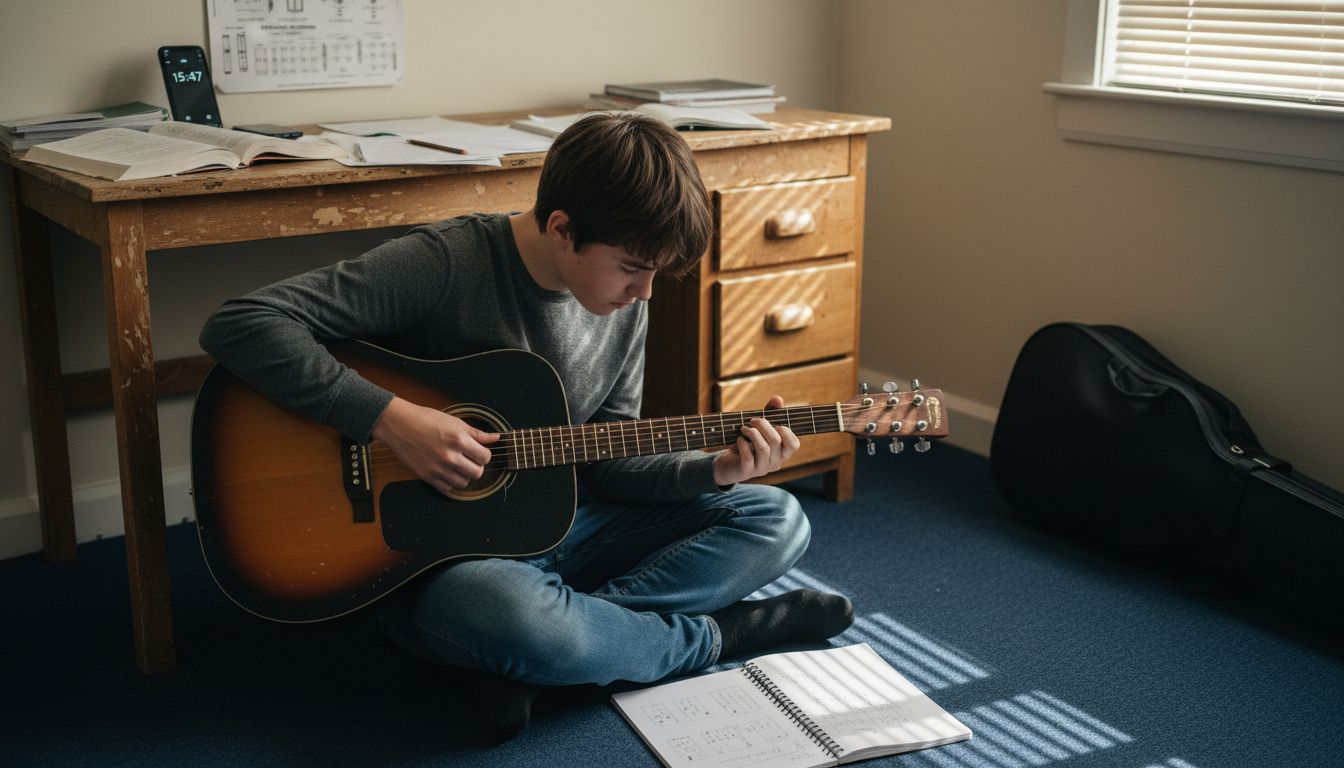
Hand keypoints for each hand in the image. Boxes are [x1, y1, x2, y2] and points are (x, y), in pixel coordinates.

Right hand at [371, 396, 499, 494]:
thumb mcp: (454, 422)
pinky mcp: (426, 475)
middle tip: (469, 459)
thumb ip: (476, 433)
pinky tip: (447, 471)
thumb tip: (495, 438)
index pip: (485, 457)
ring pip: (463, 483)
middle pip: (477, 473)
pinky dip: (450, 481)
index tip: (479, 452)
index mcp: (459, 439)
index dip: (484, 454)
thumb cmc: (426, 419)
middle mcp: (449, 456)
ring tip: (458, 465)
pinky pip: (447, 488)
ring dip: (464, 475)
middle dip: (477, 466)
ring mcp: (437, 468)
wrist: (399, 424)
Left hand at [712, 395, 799, 485]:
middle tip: (753, 420)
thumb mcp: (760, 428)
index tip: (777, 424)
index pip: (794, 445)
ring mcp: (761, 468)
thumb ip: (771, 413)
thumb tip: (778, 399)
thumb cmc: (749, 443)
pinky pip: (747, 456)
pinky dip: (742, 444)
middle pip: (775, 441)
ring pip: (763, 448)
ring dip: (752, 433)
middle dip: (763, 425)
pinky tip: (739, 439)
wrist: (729, 464)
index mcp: (782, 452)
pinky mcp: (747, 471)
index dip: (788, 432)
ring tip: (744, 428)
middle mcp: (775, 462)